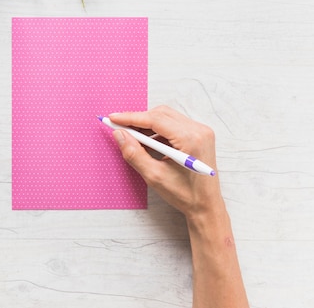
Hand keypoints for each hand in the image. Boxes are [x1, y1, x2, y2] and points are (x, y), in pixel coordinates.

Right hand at [109, 105, 224, 219]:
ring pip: (166, 117)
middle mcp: (199, 131)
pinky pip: (173, 124)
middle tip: (119, 127)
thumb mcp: (154, 176)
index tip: (113, 118)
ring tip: (132, 136)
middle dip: (138, 119)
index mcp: (191, 140)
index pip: (155, 120)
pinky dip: (157, 130)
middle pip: (161, 114)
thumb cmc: (185, 194)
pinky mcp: (199, 135)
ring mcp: (201, 132)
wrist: (206, 206)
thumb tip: (119, 135)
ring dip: (147, 124)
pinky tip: (147, 141)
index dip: (131, 117)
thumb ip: (134, 153)